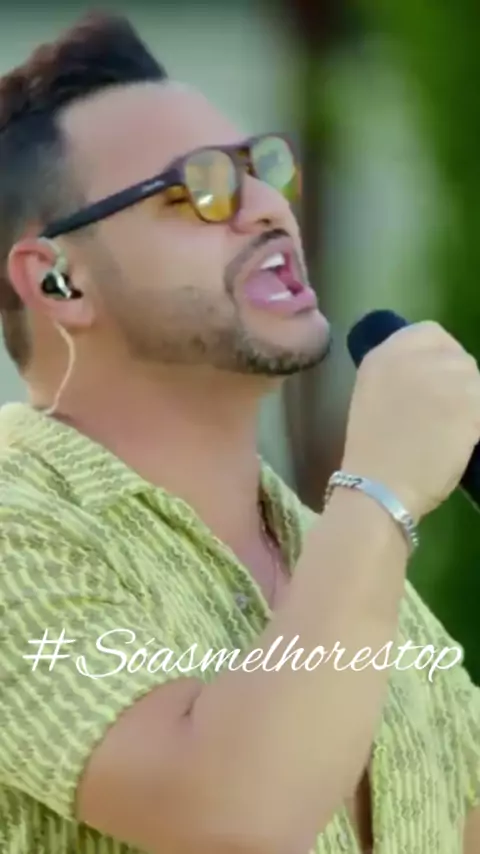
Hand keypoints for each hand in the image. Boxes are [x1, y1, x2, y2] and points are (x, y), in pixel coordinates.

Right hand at [342, 321, 479, 519]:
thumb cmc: (372, 453)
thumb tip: (434, 378)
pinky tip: (462, 442)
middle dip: (459, 381)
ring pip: (476, 381)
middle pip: (458, 356)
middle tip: (449, 412)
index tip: (439, 382)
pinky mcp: (469, 401)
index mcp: (385, 355)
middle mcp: (415, 356)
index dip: (441, 356)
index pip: (430, 333)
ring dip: (472, 403)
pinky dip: (477, 423)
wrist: (377, 486)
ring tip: (454, 430)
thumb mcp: (374, 397)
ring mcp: (444, 376)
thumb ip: (401, 376)